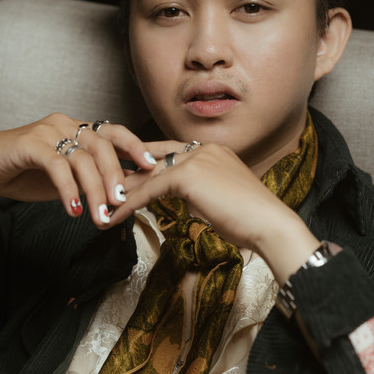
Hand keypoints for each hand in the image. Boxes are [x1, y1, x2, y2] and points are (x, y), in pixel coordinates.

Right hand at [0, 114, 183, 225]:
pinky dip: (68, 189)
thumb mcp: (69, 178)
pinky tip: (72, 210)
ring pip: (82, 159)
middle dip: (116, 176)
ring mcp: (48, 131)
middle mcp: (68, 124)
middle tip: (122, 203)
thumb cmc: (28, 174)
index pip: (115, 133)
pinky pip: (57, 166)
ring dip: (94, 190)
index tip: (154, 167)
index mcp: (80, 129)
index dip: (137, 147)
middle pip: (103, 146)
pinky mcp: (29, 144)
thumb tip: (126, 193)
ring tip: (100, 216)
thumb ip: (92, 179)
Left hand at [108, 143, 319, 283]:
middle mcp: (203, 149)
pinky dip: (130, 203)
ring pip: (150, 175)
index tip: (131, 170)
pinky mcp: (188, 175)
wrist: (269, 224)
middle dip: (131, 171)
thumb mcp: (222, 197)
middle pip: (156, 159)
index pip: (172, 152)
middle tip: (107, 181)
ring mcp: (196, 159)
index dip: (149, 162)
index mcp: (214, 150)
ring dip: (125, 189)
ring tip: (104, 201)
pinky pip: (150, 190)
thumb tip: (189, 198)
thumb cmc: (252, 219)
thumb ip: (203, 190)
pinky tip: (115, 214)